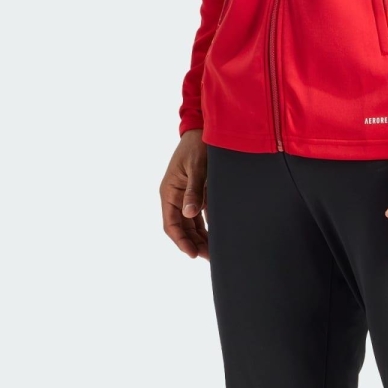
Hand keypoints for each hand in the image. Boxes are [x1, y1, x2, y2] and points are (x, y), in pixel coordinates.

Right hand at [159, 129, 208, 258]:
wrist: (204, 129)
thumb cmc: (198, 146)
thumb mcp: (197, 167)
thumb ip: (194, 190)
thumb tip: (190, 213)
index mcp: (169, 192)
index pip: (172, 224)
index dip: (181, 241)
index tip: (193, 254)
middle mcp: (175, 197)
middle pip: (183, 228)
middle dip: (194, 244)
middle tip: (211, 258)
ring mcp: (186, 196)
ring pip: (191, 224)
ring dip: (201, 238)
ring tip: (215, 252)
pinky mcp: (197, 193)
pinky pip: (200, 216)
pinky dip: (207, 227)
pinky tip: (218, 236)